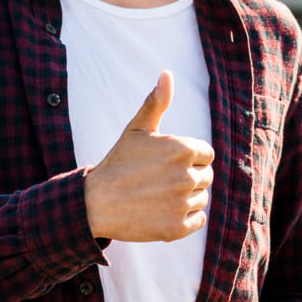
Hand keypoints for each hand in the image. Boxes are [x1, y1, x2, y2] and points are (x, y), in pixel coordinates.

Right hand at [84, 71, 215, 241]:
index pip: (205, 154)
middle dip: (188, 177)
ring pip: (201, 198)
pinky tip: (162, 211)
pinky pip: (197, 220)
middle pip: (205, 177)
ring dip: (186, 198)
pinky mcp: (178, 228)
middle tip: (160, 181)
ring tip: (158, 196)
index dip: (187, 158)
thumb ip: (156, 102)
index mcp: (183, 149)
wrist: (95, 203)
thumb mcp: (137, 129)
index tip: (165, 163)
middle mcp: (187, 176)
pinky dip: (185, 218)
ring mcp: (183, 203)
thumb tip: (166, 74)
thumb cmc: (118, 163)